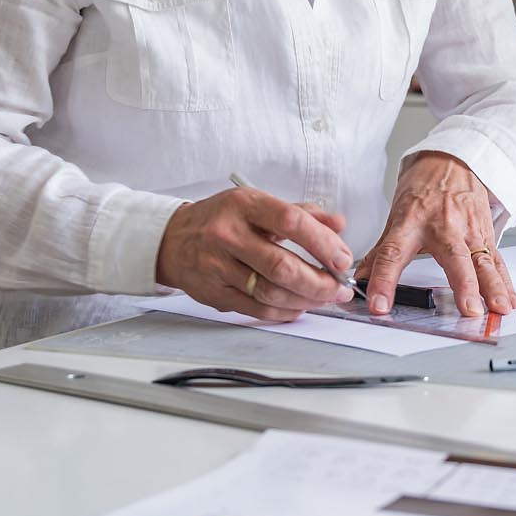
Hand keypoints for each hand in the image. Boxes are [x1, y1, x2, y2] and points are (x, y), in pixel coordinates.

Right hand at [156, 188, 353, 319]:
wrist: (173, 240)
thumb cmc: (222, 219)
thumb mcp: (258, 204)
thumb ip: (301, 213)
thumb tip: (338, 225)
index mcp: (244, 206)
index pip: (291, 222)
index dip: (323, 243)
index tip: (342, 259)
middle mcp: (227, 235)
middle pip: (282, 266)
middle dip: (319, 282)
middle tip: (340, 287)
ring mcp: (217, 267)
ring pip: (270, 292)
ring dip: (306, 300)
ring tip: (325, 298)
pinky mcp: (214, 293)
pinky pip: (256, 309)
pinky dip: (284, 311)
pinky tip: (300, 306)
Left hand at [360, 153, 515, 316]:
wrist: (452, 162)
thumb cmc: (423, 191)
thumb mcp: (396, 216)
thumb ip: (380, 252)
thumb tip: (358, 280)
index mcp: (412, 223)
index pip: (393, 254)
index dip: (383, 280)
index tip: (378, 305)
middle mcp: (444, 227)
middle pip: (454, 258)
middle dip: (464, 285)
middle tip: (468, 309)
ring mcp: (469, 231)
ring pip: (483, 261)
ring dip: (493, 287)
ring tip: (498, 309)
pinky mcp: (486, 234)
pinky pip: (497, 261)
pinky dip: (505, 282)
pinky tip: (510, 301)